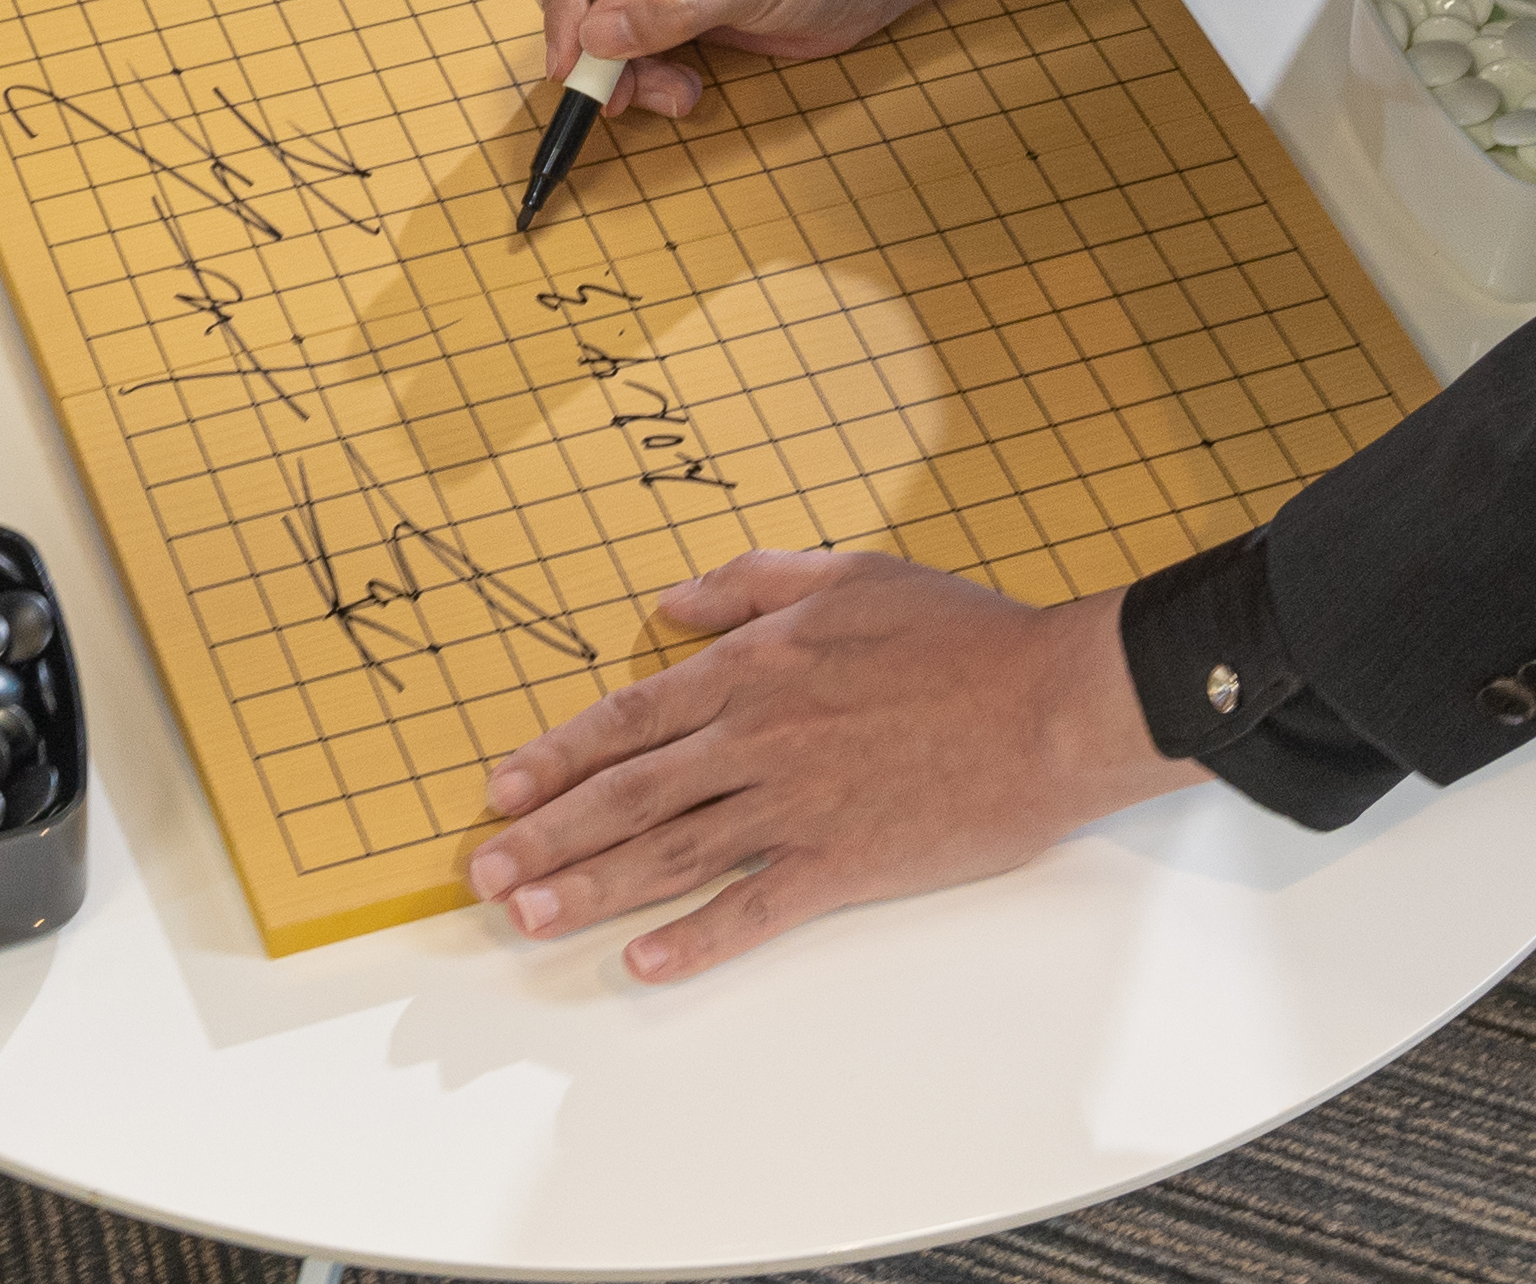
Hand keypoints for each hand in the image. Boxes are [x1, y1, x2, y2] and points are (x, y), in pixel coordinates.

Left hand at [467, 551, 1196, 980]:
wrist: (1053, 701)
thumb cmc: (959, 634)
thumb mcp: (846, 572)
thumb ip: (747, 580)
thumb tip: (668, 601)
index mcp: (751, 668)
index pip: (626, 720)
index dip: (555, 758)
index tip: (500, 790)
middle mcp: (756, 739)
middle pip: (628, 794)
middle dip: (546, 835)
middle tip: (483, 873)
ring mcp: (797, 805)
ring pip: (671, 852)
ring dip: (592, 888)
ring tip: (529, 918)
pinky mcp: (845, 863)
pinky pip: (756, 908)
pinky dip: (699, 939)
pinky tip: (647, 964)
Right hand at [534, 0, 1029, 119]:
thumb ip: (670, 4)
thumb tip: (596, 35)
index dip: (566, 2)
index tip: (570, 61)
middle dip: (596, 43)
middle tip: (617, 94)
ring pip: (600, 21)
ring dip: (626, 68)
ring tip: (674, 94)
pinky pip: (632, 40)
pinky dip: (647, 72)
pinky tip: (683, 87)